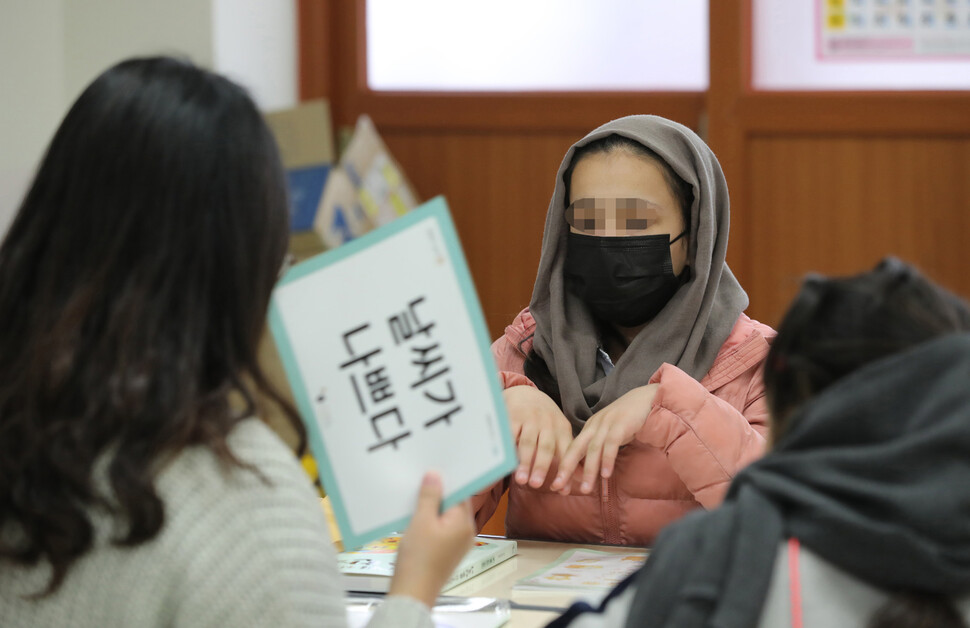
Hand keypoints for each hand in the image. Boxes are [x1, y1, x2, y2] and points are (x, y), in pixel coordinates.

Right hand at [389, 472, 474, 606]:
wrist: (413, 592)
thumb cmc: (418, 558)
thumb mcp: (421, 521)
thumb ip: (430, 496)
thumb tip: (436, 474)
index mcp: (464, 523)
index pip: (460, 492)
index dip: (446, 480)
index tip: (433, 467)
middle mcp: (466, 532)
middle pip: (454, 504)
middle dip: (438, 493)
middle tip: (421, 479)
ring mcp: (457, 543)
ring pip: (446, 516)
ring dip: (432, 507)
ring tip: (415, 497)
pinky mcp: (447, 551)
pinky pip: (441, 528)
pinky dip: (430, 521)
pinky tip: (416, 518)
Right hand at [504, 385, 572, 487]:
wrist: (526, 393)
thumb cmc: (544, 421)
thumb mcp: (558, 433)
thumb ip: (564, 458)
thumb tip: (567, 490)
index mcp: (562, 429)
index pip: (565, 452)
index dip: (564, 472)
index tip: (561, 490)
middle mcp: (548, 423)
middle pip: (546, 448)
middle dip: (542, 467)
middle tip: (537, 485)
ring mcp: (530, 418)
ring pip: (528, 443)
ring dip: (525, 462)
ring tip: (521, 480)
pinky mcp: (514, 415)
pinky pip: (512, 433)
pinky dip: (509, 448)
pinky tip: (506, 461)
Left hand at [551, 384, 658, 494]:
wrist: (645, 399)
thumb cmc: (627, 420)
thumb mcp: (608, 434)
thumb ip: (600, 448)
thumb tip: (592, 470)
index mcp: (589, 429)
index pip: (572, 450)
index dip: (563, 468)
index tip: (556, 486)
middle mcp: (594, 426)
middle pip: (575, 449)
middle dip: (565, 469)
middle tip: (557, 487)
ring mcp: (606, 424)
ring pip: (593, 449)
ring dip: (588, 470)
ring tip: (585, 489)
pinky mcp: (620, 425)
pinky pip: (611, 444)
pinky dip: (607, 459)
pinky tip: (605, 474)